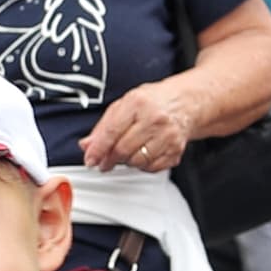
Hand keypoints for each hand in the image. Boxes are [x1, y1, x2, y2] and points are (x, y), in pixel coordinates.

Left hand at [80, 74, 198, 173]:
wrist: (183, 103)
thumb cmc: (152, 102)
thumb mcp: (123, 106)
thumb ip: (103, 127)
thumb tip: (87, 146)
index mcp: (138, 103)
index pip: (111, 132)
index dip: (98, 150)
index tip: (90, 159)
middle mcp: (155, 119)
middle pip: (123, 149)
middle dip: (109, 160)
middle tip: (104, 162)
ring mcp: (168, 135)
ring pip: (137, 161)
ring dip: (126, 163)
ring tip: (125, 154)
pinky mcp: (176, 150)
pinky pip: (152, 167)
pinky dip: (142, 166)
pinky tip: (141, 155)